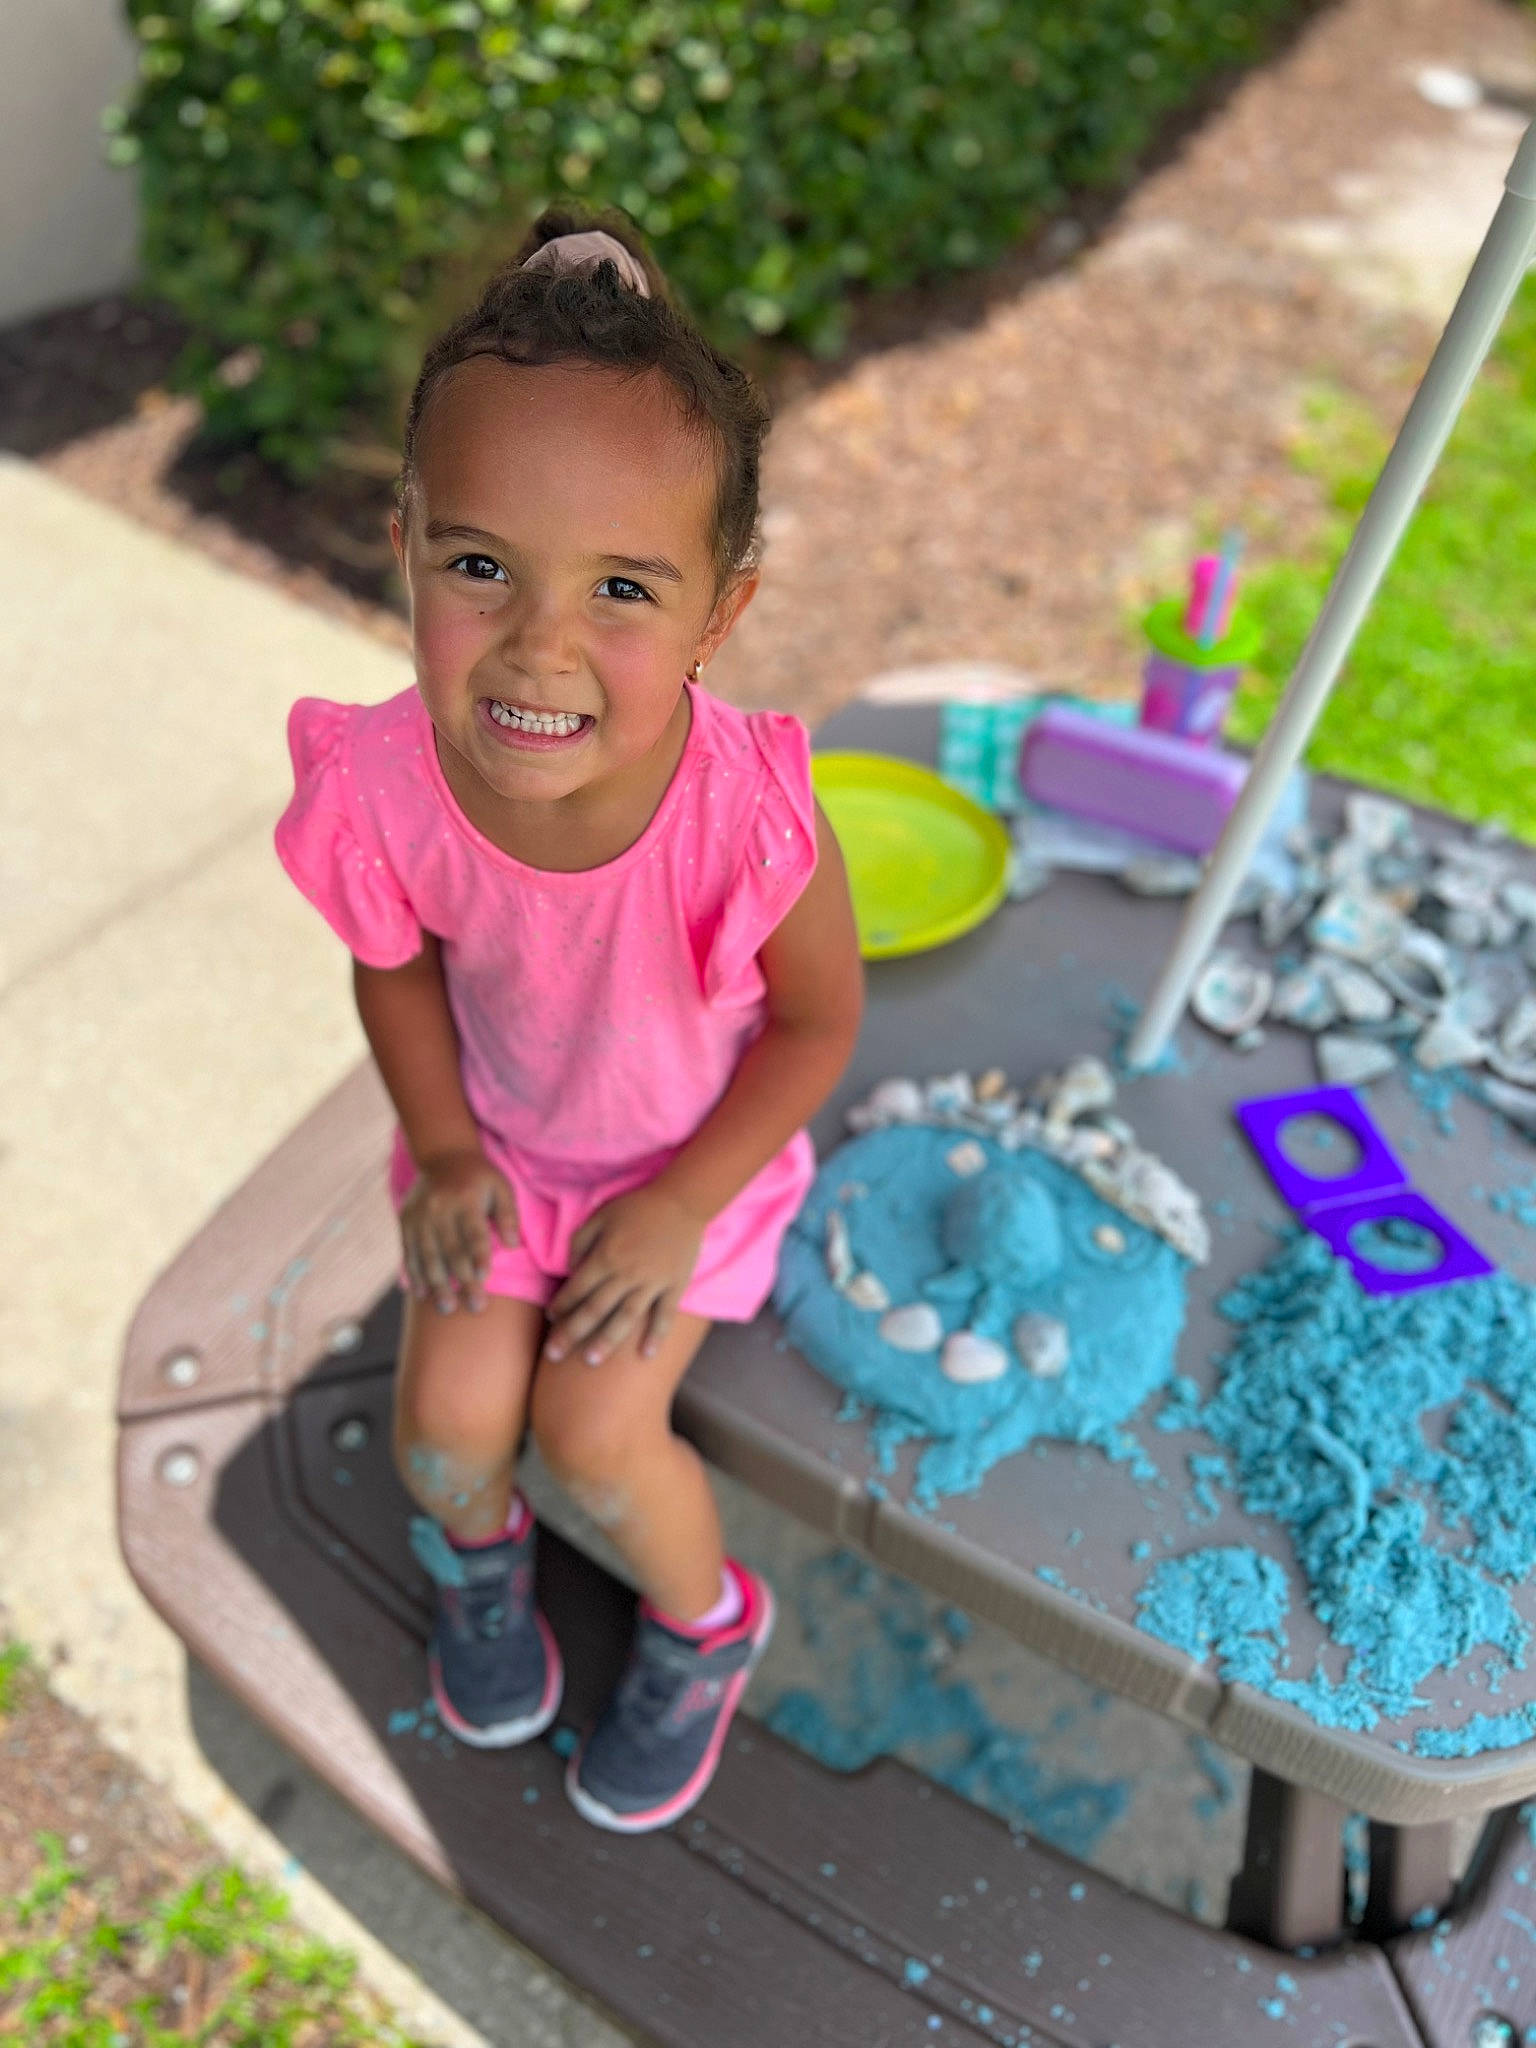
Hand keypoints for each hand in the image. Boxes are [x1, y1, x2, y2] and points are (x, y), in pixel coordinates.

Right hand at [399, 1148, 519, 1315]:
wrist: (443, 1156)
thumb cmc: (479, 1178)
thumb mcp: (501, 1187)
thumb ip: (509, 1215)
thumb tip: (513, 1245)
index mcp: (465, 1199)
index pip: (473, 1232)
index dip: (479, 1255)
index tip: (485, 1277)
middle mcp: (439, 1208)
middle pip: (451, 1250)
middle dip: (463, 1281)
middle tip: (476, 1306)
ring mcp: (419, 1216)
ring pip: (427, 1256)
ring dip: (437, 1285)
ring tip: (447, 1308)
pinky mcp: (405, 1222)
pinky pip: (409, 1252)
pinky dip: (415, 1274)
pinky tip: (423, 1294)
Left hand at [542, 1185, 704, 1365]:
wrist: (682, 1200)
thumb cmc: (637, 1207)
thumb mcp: (601, 1215)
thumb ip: (580, 1242)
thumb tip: (570, 1270)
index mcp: (605, 1256)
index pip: (576, 1289)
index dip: (560, 1305)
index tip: (550, 1319)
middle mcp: (626, 1274)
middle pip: (594, 1310)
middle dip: (571, 1333)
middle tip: (553, 1355)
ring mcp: (652, 1282)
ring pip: (625, 1318)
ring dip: (606, 1341)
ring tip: (591, 1361)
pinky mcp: (674, 1285)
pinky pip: (664, 1315)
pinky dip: (656, 1335)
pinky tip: (647, 1355)